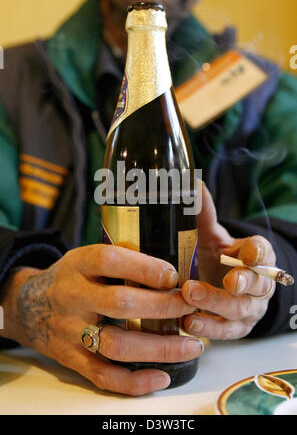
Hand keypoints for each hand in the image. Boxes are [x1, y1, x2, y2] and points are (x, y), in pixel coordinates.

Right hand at [0, 246, 202, 395]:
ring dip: (159, 348)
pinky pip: (103, 375)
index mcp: (78, 265)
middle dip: (162, 307)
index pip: (111, 261)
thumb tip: (169, 270)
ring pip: (117, 345)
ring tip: (192, 346)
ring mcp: (71, 331)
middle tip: (190, 308)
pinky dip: (135, 382)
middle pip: (119, 304)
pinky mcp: (71, 358)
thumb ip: (119, 260)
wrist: (28, 306)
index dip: (145, 268)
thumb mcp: (86, 258)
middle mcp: (73, 297)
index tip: (173, 276)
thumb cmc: (70, 279)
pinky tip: (162, 377)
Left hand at [181, 183, 275, 339]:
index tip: (249, 251)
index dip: (258, 251)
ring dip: (217, 304)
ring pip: (240, 310)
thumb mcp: (212, 235)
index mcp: (257, 255)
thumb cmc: (218, 257)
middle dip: (242, 281)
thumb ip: (203, 213)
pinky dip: (209, 329)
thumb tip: (191, 183)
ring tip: (191, 297)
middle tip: (226, 280)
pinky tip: (188, 323)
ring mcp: (250, 308)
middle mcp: (260, 283)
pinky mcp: (236, 328)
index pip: (263, 251)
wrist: (221, 285)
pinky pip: (226, 332)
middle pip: (257, 283)